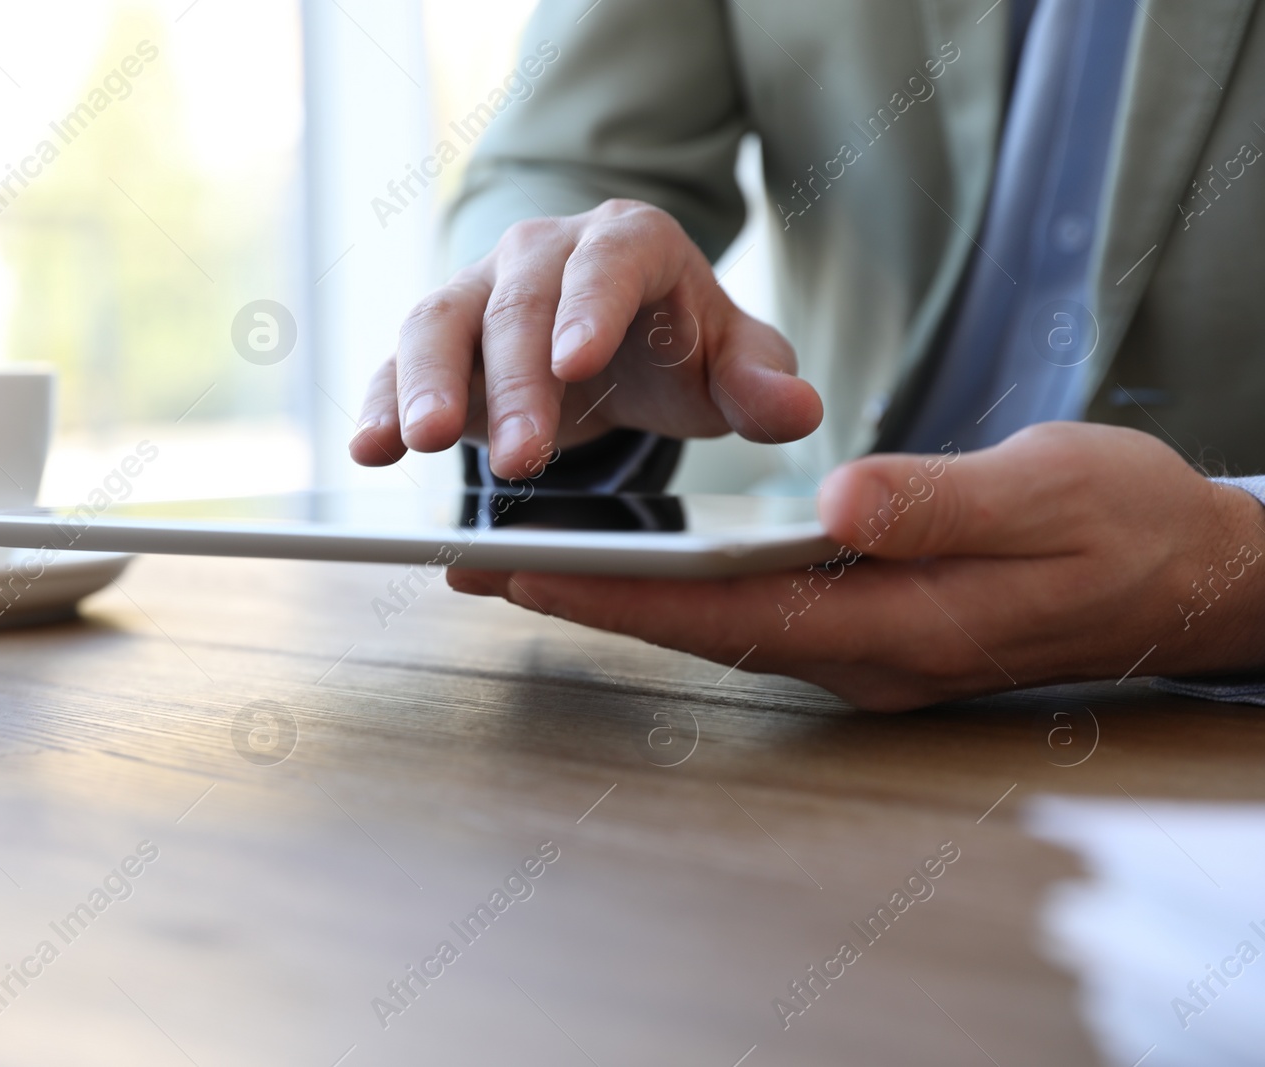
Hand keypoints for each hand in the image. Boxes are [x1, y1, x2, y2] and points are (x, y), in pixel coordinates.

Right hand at [348, 199, 822, 478]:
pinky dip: (379, 402)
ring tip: (418, 444)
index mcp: (628, 244)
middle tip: (521, 461)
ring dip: (425, 384)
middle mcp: (543, 254)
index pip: (607, 262)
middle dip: (514, 382)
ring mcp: (479, 292)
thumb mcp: (731, 366)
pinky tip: (370, 447)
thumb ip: (762, 384)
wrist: (614, 346)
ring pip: (438, 322)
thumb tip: (798, 411)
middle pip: (516, 304)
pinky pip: (395, 363)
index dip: (588, 309)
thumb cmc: (677, 349)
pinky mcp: (437, 342)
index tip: (575, 364)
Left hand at [447, 423, 1264, 709]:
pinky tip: (631, 566)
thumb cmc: (1126, 526)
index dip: (619, 594)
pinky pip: (748, 617)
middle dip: (586, 603)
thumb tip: (833, 505)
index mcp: (900, 625)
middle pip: (698, 632)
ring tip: (523, 564)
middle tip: (477, 570)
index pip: (728, 615)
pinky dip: (678, 592)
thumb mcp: (1047, 493)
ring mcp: (865, 650)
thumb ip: (938, 502)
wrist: (1180, 576)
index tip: (523, 571)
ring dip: (620, 599)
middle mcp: (866, 654)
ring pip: (716, 629)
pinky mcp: (866, 628)